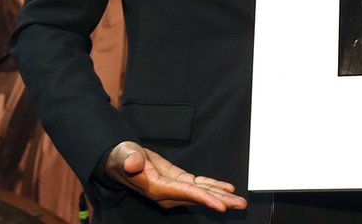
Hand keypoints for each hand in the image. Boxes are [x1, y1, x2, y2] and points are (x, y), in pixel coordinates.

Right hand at [104, 141, 247, 211]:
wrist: (121, 160)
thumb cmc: (122, 157)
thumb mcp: (124, 154)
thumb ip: (130, 159)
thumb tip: (134, 163)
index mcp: (156, 187)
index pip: (184, 194)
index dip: (204, 199)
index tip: (221, 206)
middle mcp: (167, 192)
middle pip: (198, 197)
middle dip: (220, 202)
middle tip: (240, 205)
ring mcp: (174, 188)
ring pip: (201, 193)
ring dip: (221, 196)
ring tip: (239, 200)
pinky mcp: (178, 181)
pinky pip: (198, 185)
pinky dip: (213, 186)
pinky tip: (226, 188)